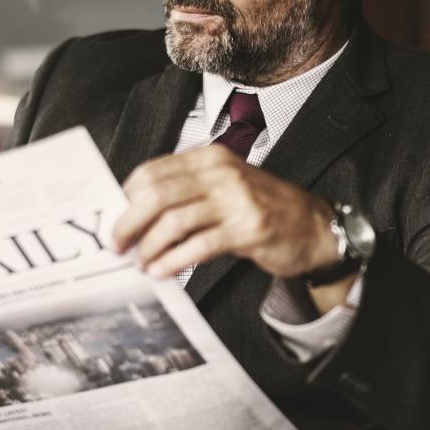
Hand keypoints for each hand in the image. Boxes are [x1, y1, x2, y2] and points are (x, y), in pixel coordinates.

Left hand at [112, 144, 339, 278]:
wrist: (313, 227)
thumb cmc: (262, 209)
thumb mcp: (223, 188)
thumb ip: (186, 194)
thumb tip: (134, 216)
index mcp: (210, 158)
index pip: (152, 172)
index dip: (126, 198)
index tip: (115, 220)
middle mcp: (221, 173)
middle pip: (156, 194)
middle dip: (128, 223)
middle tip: (116, 245)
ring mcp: (236, 199)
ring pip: (173, 221)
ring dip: (149, 246)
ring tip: (141, 262)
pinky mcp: (247, 228)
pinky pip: (197, 245)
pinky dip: (172, 261)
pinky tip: (161, 271)